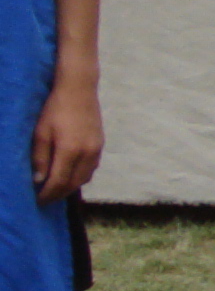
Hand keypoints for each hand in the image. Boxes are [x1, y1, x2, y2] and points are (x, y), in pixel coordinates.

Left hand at [31, 72, 99, 200]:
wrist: (79, 90)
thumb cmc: (55, 109)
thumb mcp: (41, 133)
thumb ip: (40, 158)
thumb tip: (39, 180)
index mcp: (70, 151)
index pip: (59, 182)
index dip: (48, 194)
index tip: (38, 201)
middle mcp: (87, 154)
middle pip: (74, 184)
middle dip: (59, 194)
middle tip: (46, 199)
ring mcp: (96, 150)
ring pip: (85, 178)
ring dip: (70, 187)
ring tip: (57, 189)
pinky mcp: (100, 145)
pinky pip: (91, 169)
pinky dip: (80, 177)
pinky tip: (70, 174)